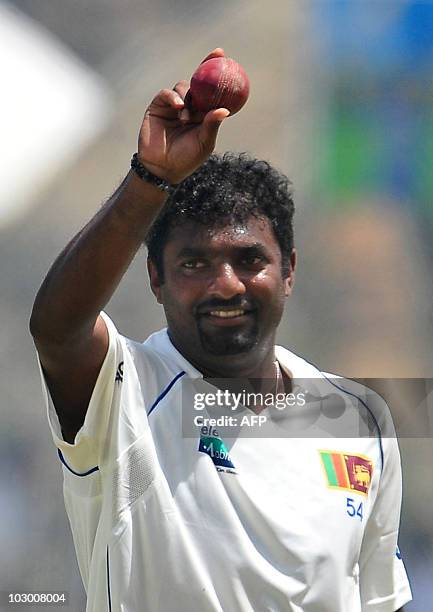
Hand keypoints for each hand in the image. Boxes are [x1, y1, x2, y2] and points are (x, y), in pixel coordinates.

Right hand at [137, 48, 229, 184]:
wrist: (162, 168)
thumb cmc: (187, 159)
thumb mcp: (204, 143)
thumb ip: (211, 125)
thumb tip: (225, 109)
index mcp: (204, 114)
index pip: (213, 91)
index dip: (219, 74)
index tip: (228, 59)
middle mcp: (190, 106)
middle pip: (199, 82)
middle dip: (207, 66)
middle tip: (216, 57)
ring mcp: (173, 105)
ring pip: (183, 86)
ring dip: (188, 98)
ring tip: (186, 118)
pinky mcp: (158, 106)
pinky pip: (166, 94)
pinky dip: (172, 97)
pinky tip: (178, 107)